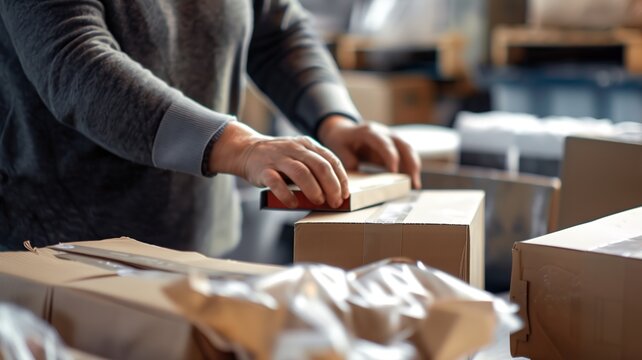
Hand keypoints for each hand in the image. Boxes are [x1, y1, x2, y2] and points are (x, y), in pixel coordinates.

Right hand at [209, 121, 349, 207]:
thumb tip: (334, 194)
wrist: (247, 150)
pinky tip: (293, 204)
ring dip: (313, 189)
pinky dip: (286, 194)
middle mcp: (295, 149)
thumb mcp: (300, 156)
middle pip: (319, 166)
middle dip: (331, 186)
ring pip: (301, 172)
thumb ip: (315, 169)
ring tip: (319, 202)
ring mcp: (278, 158)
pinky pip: (276, 182)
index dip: (341, 179)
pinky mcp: (263, 170)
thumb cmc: (280, 159)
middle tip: (335, 202)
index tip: (345, 194)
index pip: (331, 160)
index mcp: (308, 145)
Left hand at [318, 115, 421, 188]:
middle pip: (403, 144)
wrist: (343, 130)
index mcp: (369, 132)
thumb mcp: (339, 148)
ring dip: (414, 166)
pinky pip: (406, 155)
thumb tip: (358, 172)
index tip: (394, 172)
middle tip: (412, 182)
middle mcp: (383, 133)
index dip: (390, 156)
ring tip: (415, 185)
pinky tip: (411, 182)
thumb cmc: (341, 140)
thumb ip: (348, 159)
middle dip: (410, 162)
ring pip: (408, 149)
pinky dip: (410, 167)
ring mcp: (390, 138)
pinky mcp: (393, 146)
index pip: (384, 143)